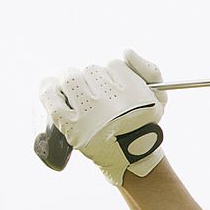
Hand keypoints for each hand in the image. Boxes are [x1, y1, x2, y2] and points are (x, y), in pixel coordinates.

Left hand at [39, 50, 166, 185]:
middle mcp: (114, 103)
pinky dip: (49, 88)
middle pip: (92, 70)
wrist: (130, 158)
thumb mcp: (159, 97)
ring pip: (71, 78)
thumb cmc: (143, 124)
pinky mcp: (71, 125)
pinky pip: (51, 95)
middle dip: (94, 80)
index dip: (114, 75)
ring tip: (78, 92)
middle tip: (98, 94)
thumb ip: (149, 69)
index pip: (115, 65)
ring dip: (73, 81)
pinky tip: (54, 89)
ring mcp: (90, 114)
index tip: (116, 88)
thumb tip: (125, 51)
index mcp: (137, 94)